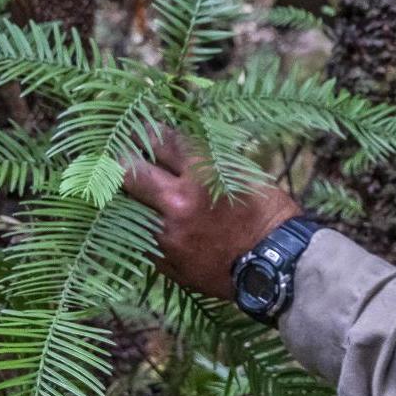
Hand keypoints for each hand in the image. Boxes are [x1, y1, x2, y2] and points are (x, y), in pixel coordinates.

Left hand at [122, 132, 299, 301]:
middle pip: (129, 172)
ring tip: (129, 189)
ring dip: (128, 197)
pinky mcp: (164, 261)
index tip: (135, 128)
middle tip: (117, 154)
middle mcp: (178, 202)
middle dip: (120, 159)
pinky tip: (148, 222)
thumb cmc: (268, 215)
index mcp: (203, 174)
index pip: (159, 141)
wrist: (277, 266)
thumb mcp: (242, 174)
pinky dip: (142, 227)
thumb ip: (206, 160)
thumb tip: (177, 146)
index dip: (143, 130)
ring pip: (127, 207)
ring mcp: (167, 234)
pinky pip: (140, 238)